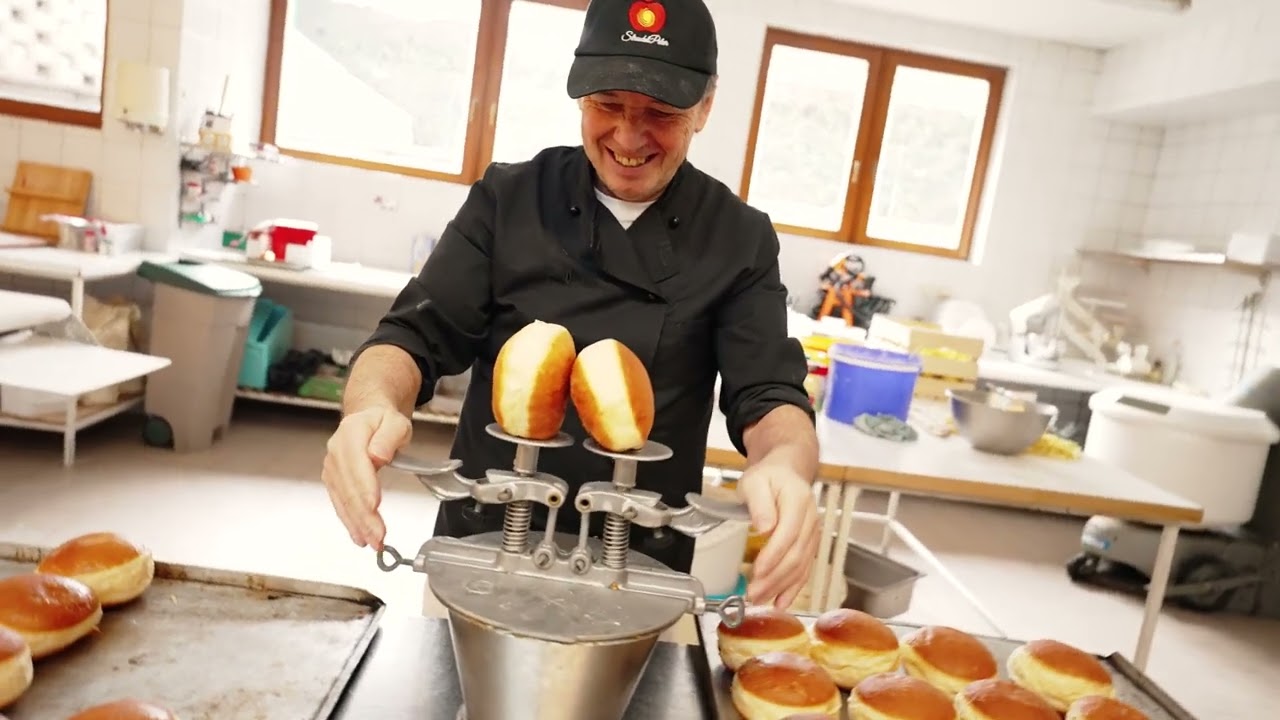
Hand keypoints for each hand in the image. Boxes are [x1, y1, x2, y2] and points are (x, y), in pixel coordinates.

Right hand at [321, 406, 411, 550]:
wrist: (368, 420)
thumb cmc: (383, 422)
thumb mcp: (395, 422)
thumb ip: (388, 437)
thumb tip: (377, 455)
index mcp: (351, 435)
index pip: (357, 464)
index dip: (365, 487)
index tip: (374, 505)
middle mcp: (336, 454)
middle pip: (349, 488)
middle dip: (364, 515)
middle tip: (379, 536)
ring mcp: (333, 469)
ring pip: (343, 501)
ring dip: (358, 524)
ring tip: (373, 543)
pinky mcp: (334, 482)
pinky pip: (341, 504)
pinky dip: (350, 522)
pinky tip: (360, 536)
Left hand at [737, 460, 819, 608]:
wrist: (786, 472)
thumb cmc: (768, 477)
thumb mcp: (755, 481)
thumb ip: (759, 502)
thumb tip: (764, 527)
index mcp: (798, 501)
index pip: (788, 533)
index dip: (773, 555)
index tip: (757, 571)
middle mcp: (810, 520)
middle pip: (796, 554)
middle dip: (774, 578)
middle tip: (753, 593)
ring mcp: (812, 534)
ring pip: (801, 566)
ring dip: (781, 586)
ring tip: (760, 600)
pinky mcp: (809, 544)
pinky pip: (805, 569)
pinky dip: (794, 588)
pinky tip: (781, 601)